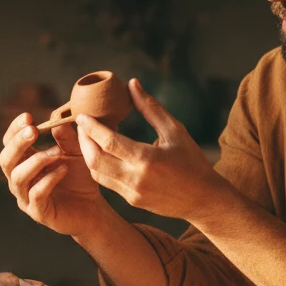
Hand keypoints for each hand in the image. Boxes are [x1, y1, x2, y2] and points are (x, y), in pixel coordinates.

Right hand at [0, 111, 112, 237]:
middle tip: (33, 131)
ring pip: (19, 177)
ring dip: (36, 161)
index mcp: (23, 163)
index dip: (14, 130)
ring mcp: (26, 198)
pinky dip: (49, 180)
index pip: (8, 144)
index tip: (27, 117)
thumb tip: (57, 120)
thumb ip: (66, 138)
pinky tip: (63, 169)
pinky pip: (36, 194)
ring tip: (56, 152)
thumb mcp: (75, 152)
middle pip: (6, 160)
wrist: (92, 208)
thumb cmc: (78, 178)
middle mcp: (19, 180)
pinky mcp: (39, 213)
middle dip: (18, 144)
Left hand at [75, 78, 220, 221]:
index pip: (109, 142)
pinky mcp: (131, 201)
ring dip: (88, 153)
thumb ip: (151, 108)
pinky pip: (106, 182)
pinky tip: (101, 152)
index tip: (82, 115)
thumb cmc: (192, 161)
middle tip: (81, 124)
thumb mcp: (175, 131)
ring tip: (88, 136)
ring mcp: (132, 193)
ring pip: (96, 172)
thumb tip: (132, 84)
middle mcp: (136, 178)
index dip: (91, 127)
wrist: (204, 200)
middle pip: (95, 159)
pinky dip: (98, 166)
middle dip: (83, 140)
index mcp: (147, 159)